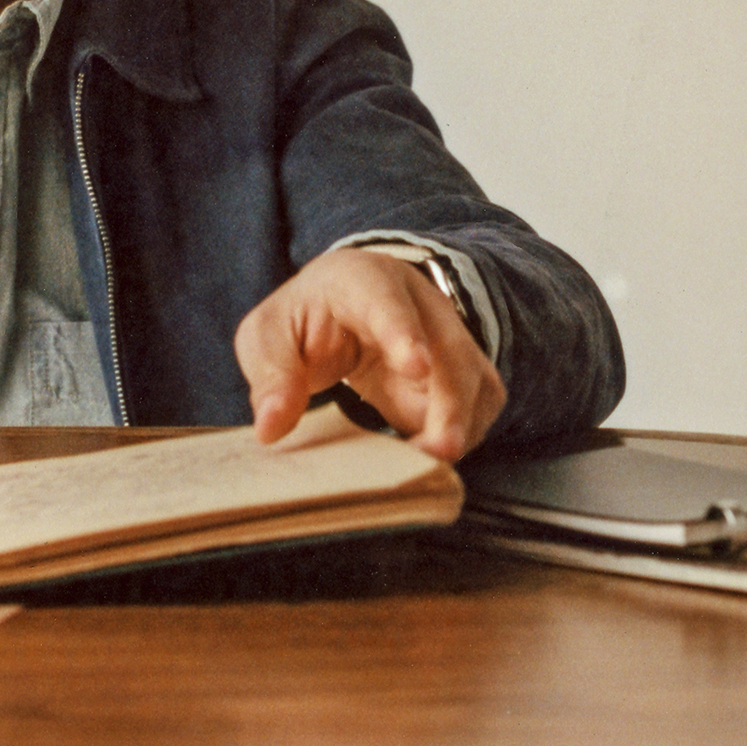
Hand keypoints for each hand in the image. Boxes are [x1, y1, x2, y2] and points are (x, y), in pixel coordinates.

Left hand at [234, 248, 506, 462]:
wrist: (342, 307)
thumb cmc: (304, 317)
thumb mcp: (268, 336)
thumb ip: (271, 376)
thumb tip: (271, 429)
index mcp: (363, 281)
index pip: (387, 302)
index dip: (403, 333)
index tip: (415, 366)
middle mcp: (421, 305)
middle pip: (449, 352)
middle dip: (450, 403)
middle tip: (440, 449)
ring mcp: (450, 338)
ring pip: (475, 384)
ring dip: (458, 427)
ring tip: (424, 464)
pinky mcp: (464, 373)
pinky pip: (478, 408)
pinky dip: (460, 436)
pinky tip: (427, 456)